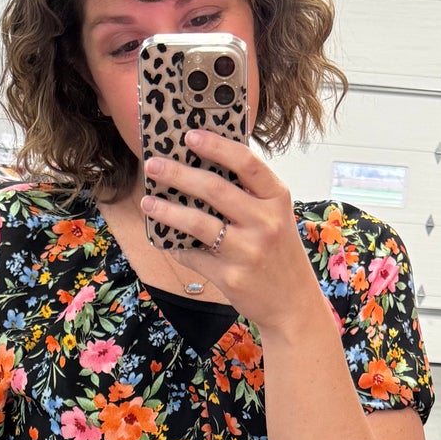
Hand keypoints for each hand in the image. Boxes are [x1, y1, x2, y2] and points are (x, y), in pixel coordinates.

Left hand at [140, 130, 323, 338]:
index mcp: (277, 198)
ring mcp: (248, 251)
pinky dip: (176, 247)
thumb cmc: (279, 252)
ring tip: (147, 202)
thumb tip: (202, 165)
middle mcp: (265, 222)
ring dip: (167, 210)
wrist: (293, 303)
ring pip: (198, 223)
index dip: (216, 146)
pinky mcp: (231, 277)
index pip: (246, 163)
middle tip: (153, 165)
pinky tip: (165, 240)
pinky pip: (193, 256)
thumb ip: (249, 193)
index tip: (189, 136)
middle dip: (178, 174)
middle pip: (214, 189)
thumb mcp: (276, 216)